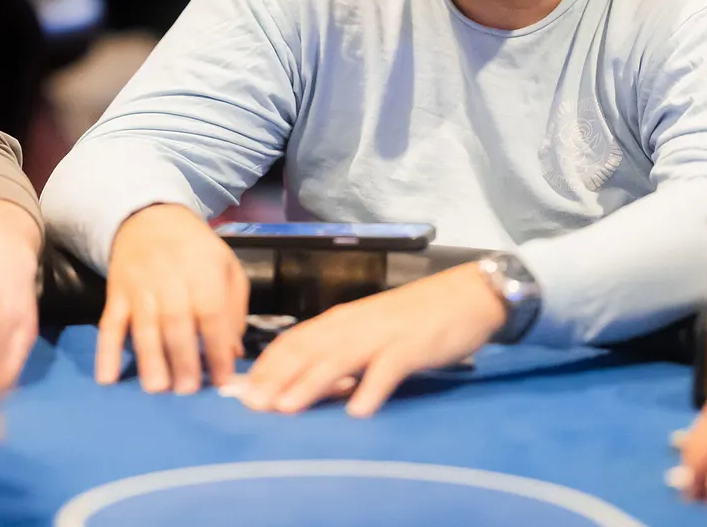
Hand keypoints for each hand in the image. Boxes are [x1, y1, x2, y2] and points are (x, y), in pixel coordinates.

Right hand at [98, 204, 247, 393]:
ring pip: (144, 326)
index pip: (212, 313)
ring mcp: (139, 286)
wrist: (150, 218)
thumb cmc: (196, 250)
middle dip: (183, 359)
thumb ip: (234, 309)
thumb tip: (233, 353)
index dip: (217, 347)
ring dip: (150, 359)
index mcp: (203, 271)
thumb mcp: (227, 267)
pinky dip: (105, 351)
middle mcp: (170, 278)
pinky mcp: (116, 293)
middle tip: (188, 390)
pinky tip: (107, 377)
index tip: (223, 379)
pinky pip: (110, 324)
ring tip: (157, 388)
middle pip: (176, 322)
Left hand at [238, 262, 505, 417]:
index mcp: (341, 320)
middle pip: (307, 350)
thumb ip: (341, 358)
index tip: (240, 391)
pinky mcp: (412, 346)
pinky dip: (372, 388)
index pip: (293, 341)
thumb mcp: (370, 335)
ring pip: (339, 359)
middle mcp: (354, 325)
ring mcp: (382, 334)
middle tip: (250, 405)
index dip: (266, 366)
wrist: (466, 296)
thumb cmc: (415, 319)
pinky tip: (358, 411)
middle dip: (276, 378)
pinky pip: (388, 368)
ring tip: (287, 407)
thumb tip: (308, 389)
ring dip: (310, 384)